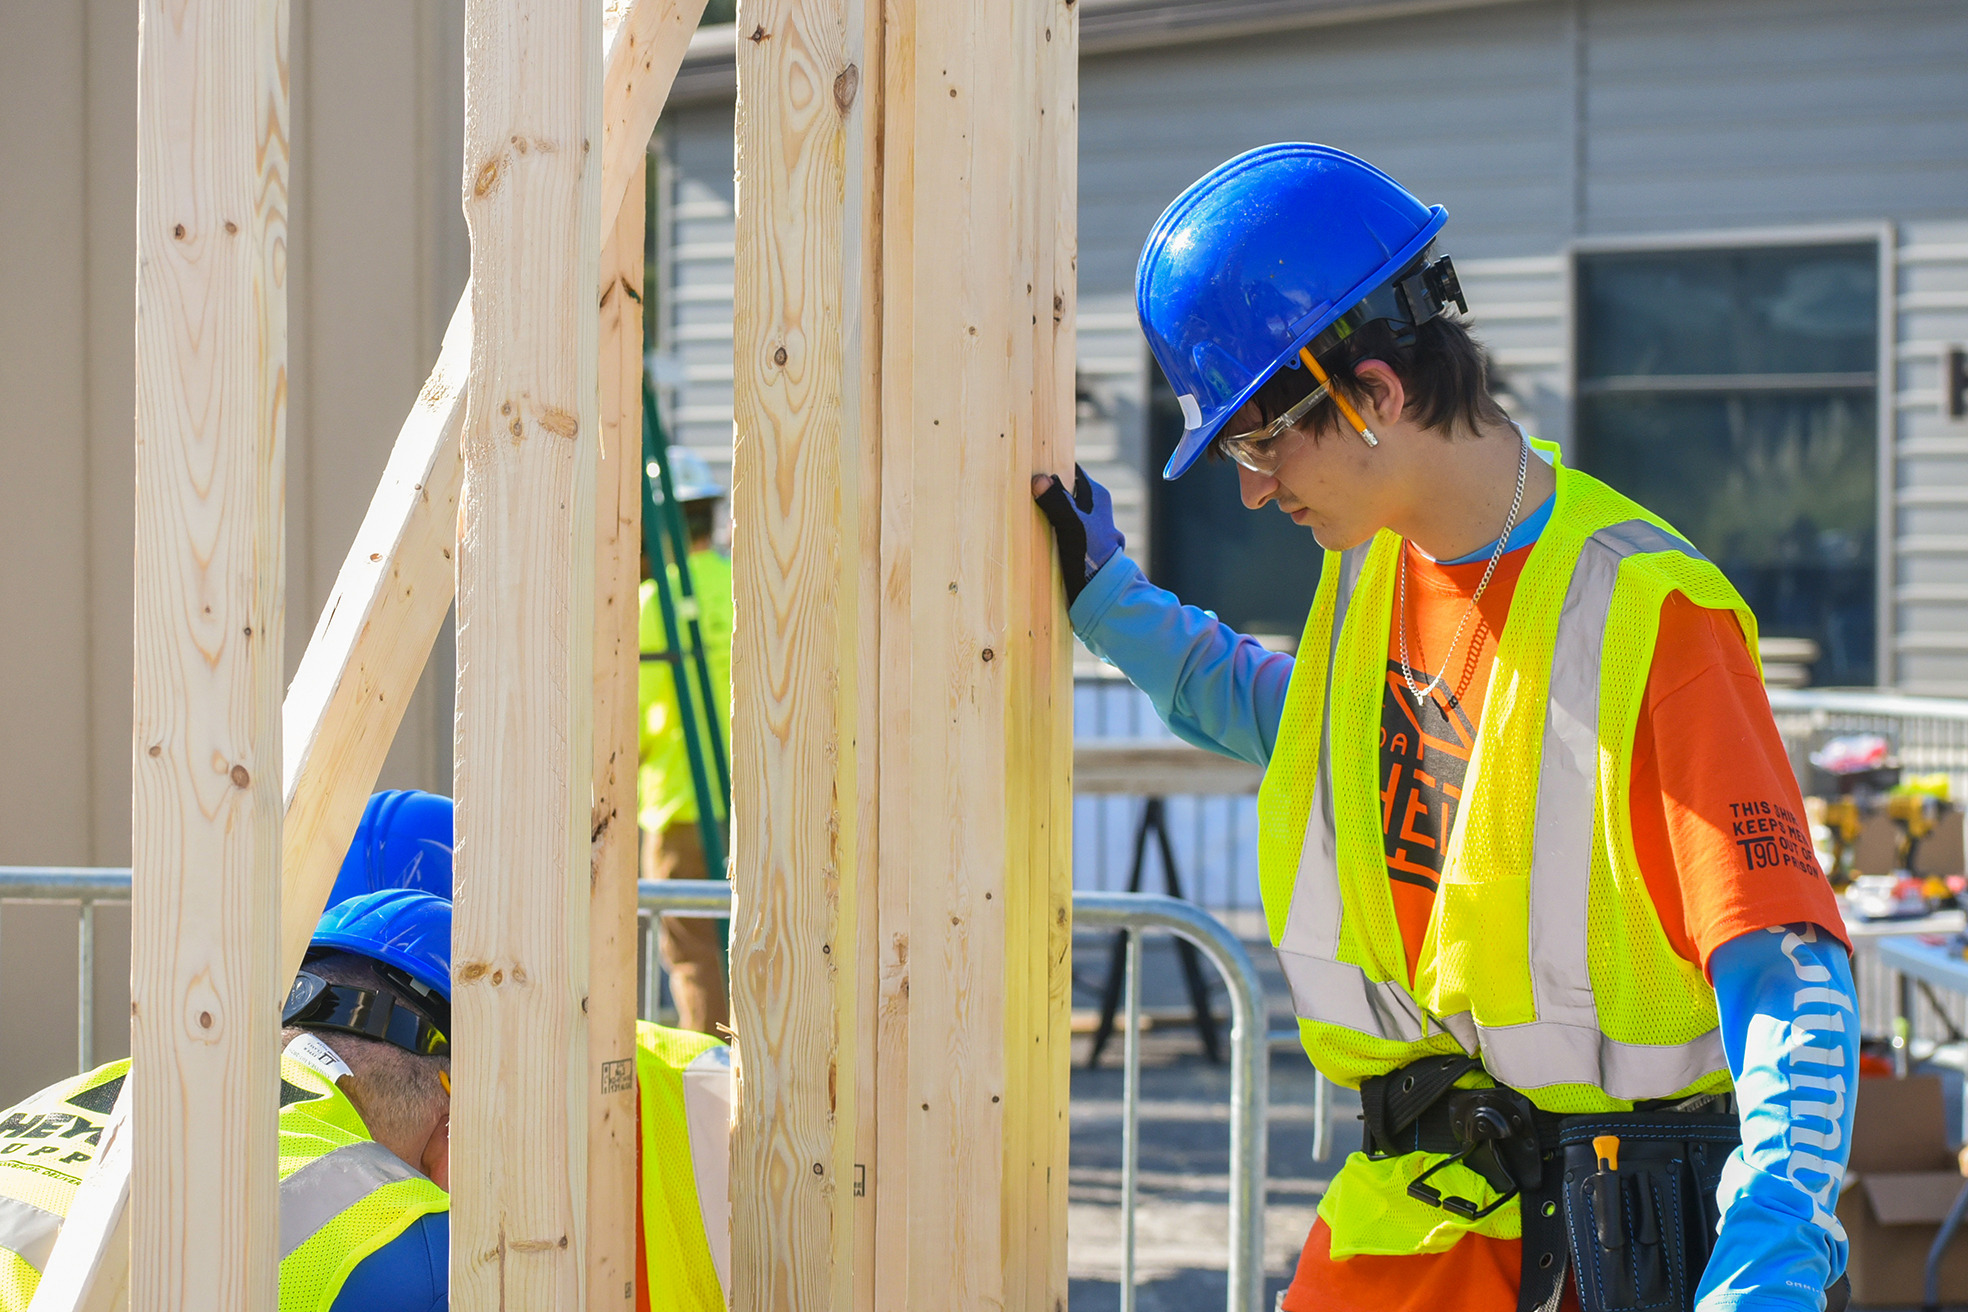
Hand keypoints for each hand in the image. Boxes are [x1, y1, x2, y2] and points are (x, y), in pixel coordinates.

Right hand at [1031, 465, 1124, 606]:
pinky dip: (1046, 526)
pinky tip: (1031, 530)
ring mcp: (1085, 525)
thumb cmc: (1091, 556)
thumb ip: (1057, 502)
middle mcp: (1093, 507)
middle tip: (1020, 487)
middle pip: (1063, 490)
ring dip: (1043, 510)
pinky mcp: (1077, 542)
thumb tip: (1039, 479)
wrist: (1100, 592)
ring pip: (1059, 509)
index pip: (1071, 470)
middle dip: (1044, 489)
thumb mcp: (1072, 526)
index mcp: (1097, 495)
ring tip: (1022, 508)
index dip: (1052, 467)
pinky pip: (1057, 526)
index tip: (1030, 467)